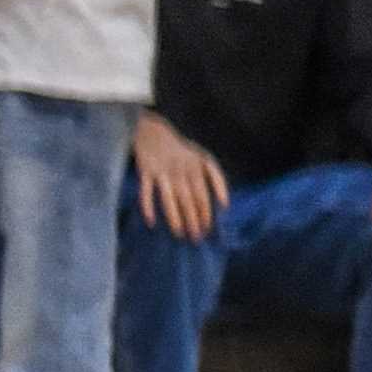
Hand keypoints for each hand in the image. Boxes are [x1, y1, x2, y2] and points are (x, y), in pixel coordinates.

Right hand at [132, 115, 228, 240]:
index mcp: (196, 166)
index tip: (208, 229)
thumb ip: (216, 178)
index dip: (206, 212)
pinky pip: (146, 192)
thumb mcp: (203, 158)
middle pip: (189, 198)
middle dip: (194, 218)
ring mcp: (163, 171)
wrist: (154, 133)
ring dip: (175, 216)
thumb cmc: (182, 151)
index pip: (204, 194)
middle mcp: (181, 169)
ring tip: (180, 233)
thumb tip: (225, 205)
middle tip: (196, 237)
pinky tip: (151, 222)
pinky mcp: (146, 172)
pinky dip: (148, 206)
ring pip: (170, 198)